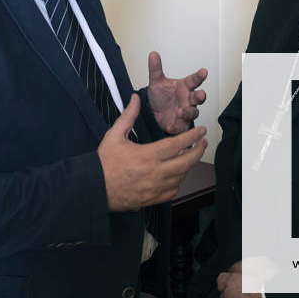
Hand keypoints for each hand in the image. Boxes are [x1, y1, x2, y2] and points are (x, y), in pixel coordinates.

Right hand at [98, 94, 207, 210]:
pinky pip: (173, 191)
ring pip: (182, 177)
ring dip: (189, 166)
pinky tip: (178, 175)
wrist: (94, 188)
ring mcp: (156, 188)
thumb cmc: (104, 163)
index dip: (193, 136)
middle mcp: (156, 172)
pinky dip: (178, 182)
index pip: (178, 144)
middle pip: (187, 162)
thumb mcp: (114, 135)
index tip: (201, 130)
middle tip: (203, 143)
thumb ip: (128, 116)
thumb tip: (135, 98)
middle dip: (198, 151)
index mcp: (148, 155)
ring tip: (191, 156)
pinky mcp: (153, 199)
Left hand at [147, 51, 207, 133]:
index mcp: (184, 87)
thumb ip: (155, 69)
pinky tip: (172, 126)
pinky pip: (182, 126)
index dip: (199, 76)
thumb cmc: (161, 96)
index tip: (204, 71)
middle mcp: (188, 99)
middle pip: (198, 97)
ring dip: (188, 112)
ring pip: (193, 112)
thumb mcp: (156, 82)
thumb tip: (153, 54)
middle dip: (201, 96)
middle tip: (200, 94)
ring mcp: (186, 112)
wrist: (153, 113)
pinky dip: (177, 126)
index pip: (194, 80)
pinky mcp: (181, 124)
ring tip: (181, 111)